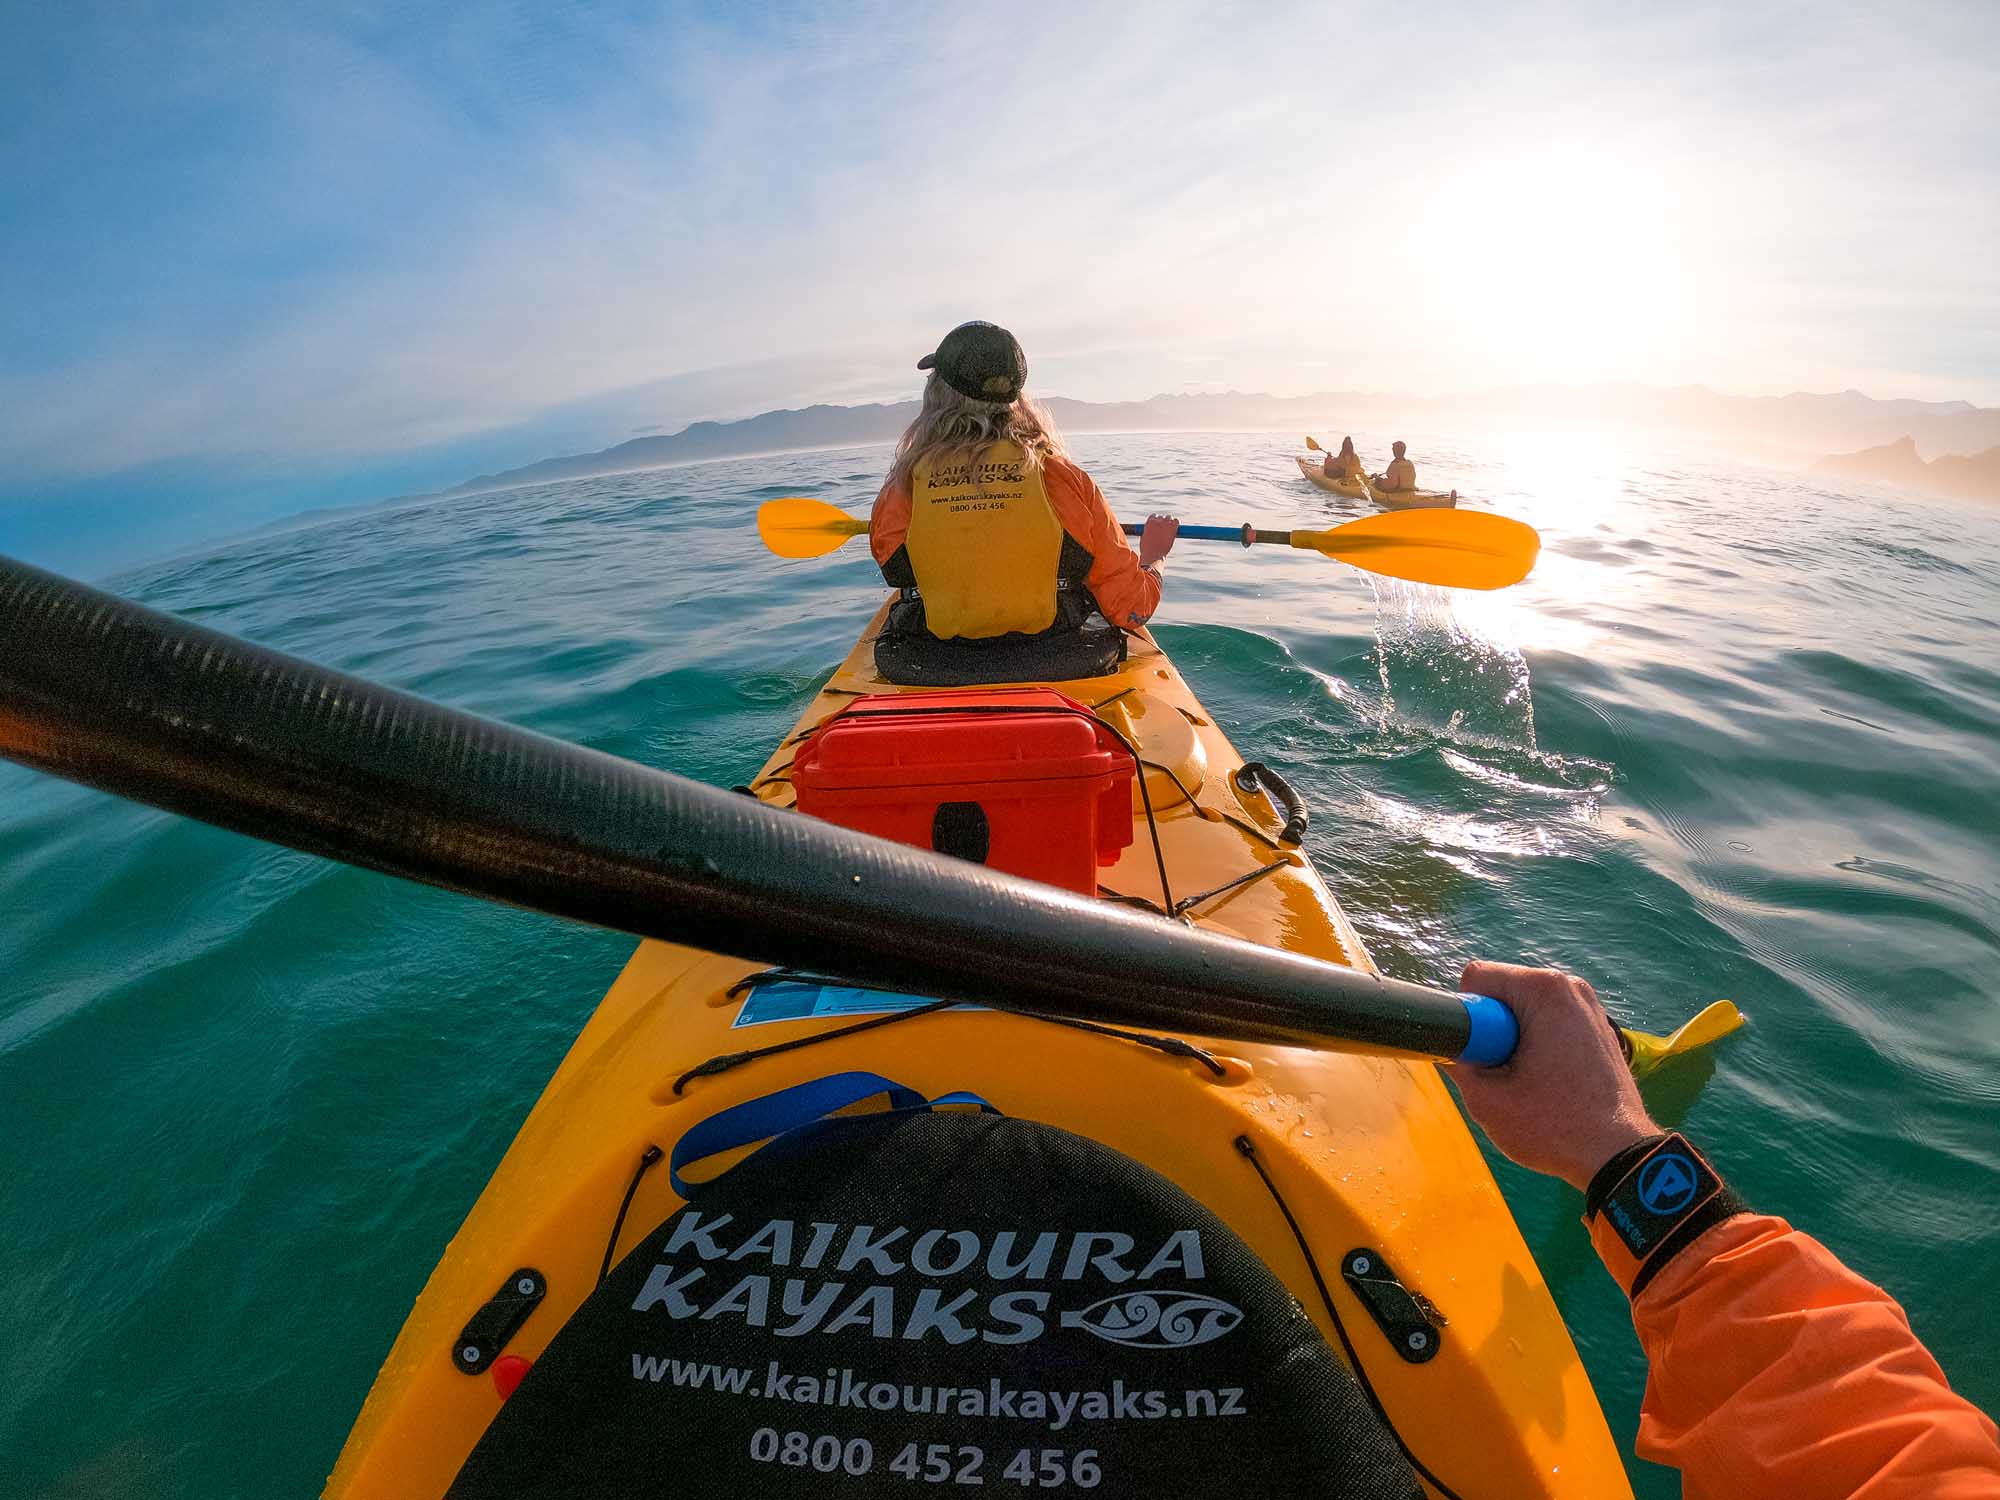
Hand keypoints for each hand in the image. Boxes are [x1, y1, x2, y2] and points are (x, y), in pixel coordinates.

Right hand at [1138, 513, 1178, 567]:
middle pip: (1162, 517)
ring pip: (1169, 517)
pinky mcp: (1172, 527)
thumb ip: (1148, 532)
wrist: (1153, 554)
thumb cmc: (1147, 549)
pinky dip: (1176, 523)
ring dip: (1170, 522)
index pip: (1154, 516)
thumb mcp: (1144, 538)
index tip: (1158, 525)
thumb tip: (1152, 533)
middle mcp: (1157, 521)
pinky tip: (1176, 528)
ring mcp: (1165, 523)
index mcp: (1149, 522)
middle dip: (1164, 522)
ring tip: (1170, 530)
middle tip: (1165, 529)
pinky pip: (1176, 521)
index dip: (1156, 520)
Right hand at [1445, 962, 1657, 1191]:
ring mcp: (1590, 1005)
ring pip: (1526, 1009)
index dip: (1467, 1019)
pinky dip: (1539, 1044)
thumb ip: (1455, 1062)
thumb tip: (1448, 1047)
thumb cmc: (1553, 1127)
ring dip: (1514, 1039)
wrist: (1620, 1156)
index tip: (1480, 1056)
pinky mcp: (1598, 1026)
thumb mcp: (1485, 1099)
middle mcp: (1570, 986)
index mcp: (1543, 989)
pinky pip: (1550, 1021)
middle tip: (1504, 1073)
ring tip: (1528, 1080)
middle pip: (1504, 992)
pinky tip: (1550, 1081)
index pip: (1477, 979)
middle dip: (1492, 1029)